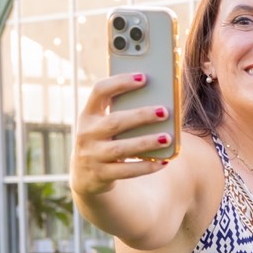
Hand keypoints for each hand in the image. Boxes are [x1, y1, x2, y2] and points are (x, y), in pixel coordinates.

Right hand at [70, 73, 172, 197]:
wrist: (85, 175)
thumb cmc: (104, 140)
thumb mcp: (103, 124)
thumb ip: (121, 112)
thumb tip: (160, 101)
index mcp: (88, 114)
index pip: (99, 91)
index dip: (120, 83)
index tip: (143, 77)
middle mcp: (87, 133)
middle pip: (115, 121)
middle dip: (141, 116)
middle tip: (164, 111)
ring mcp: (92, 155)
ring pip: (121, 148)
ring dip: (146, 142)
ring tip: (167, 137)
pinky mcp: (101, 174)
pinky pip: (126, 171)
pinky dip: (145, 167)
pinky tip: (163, 162)